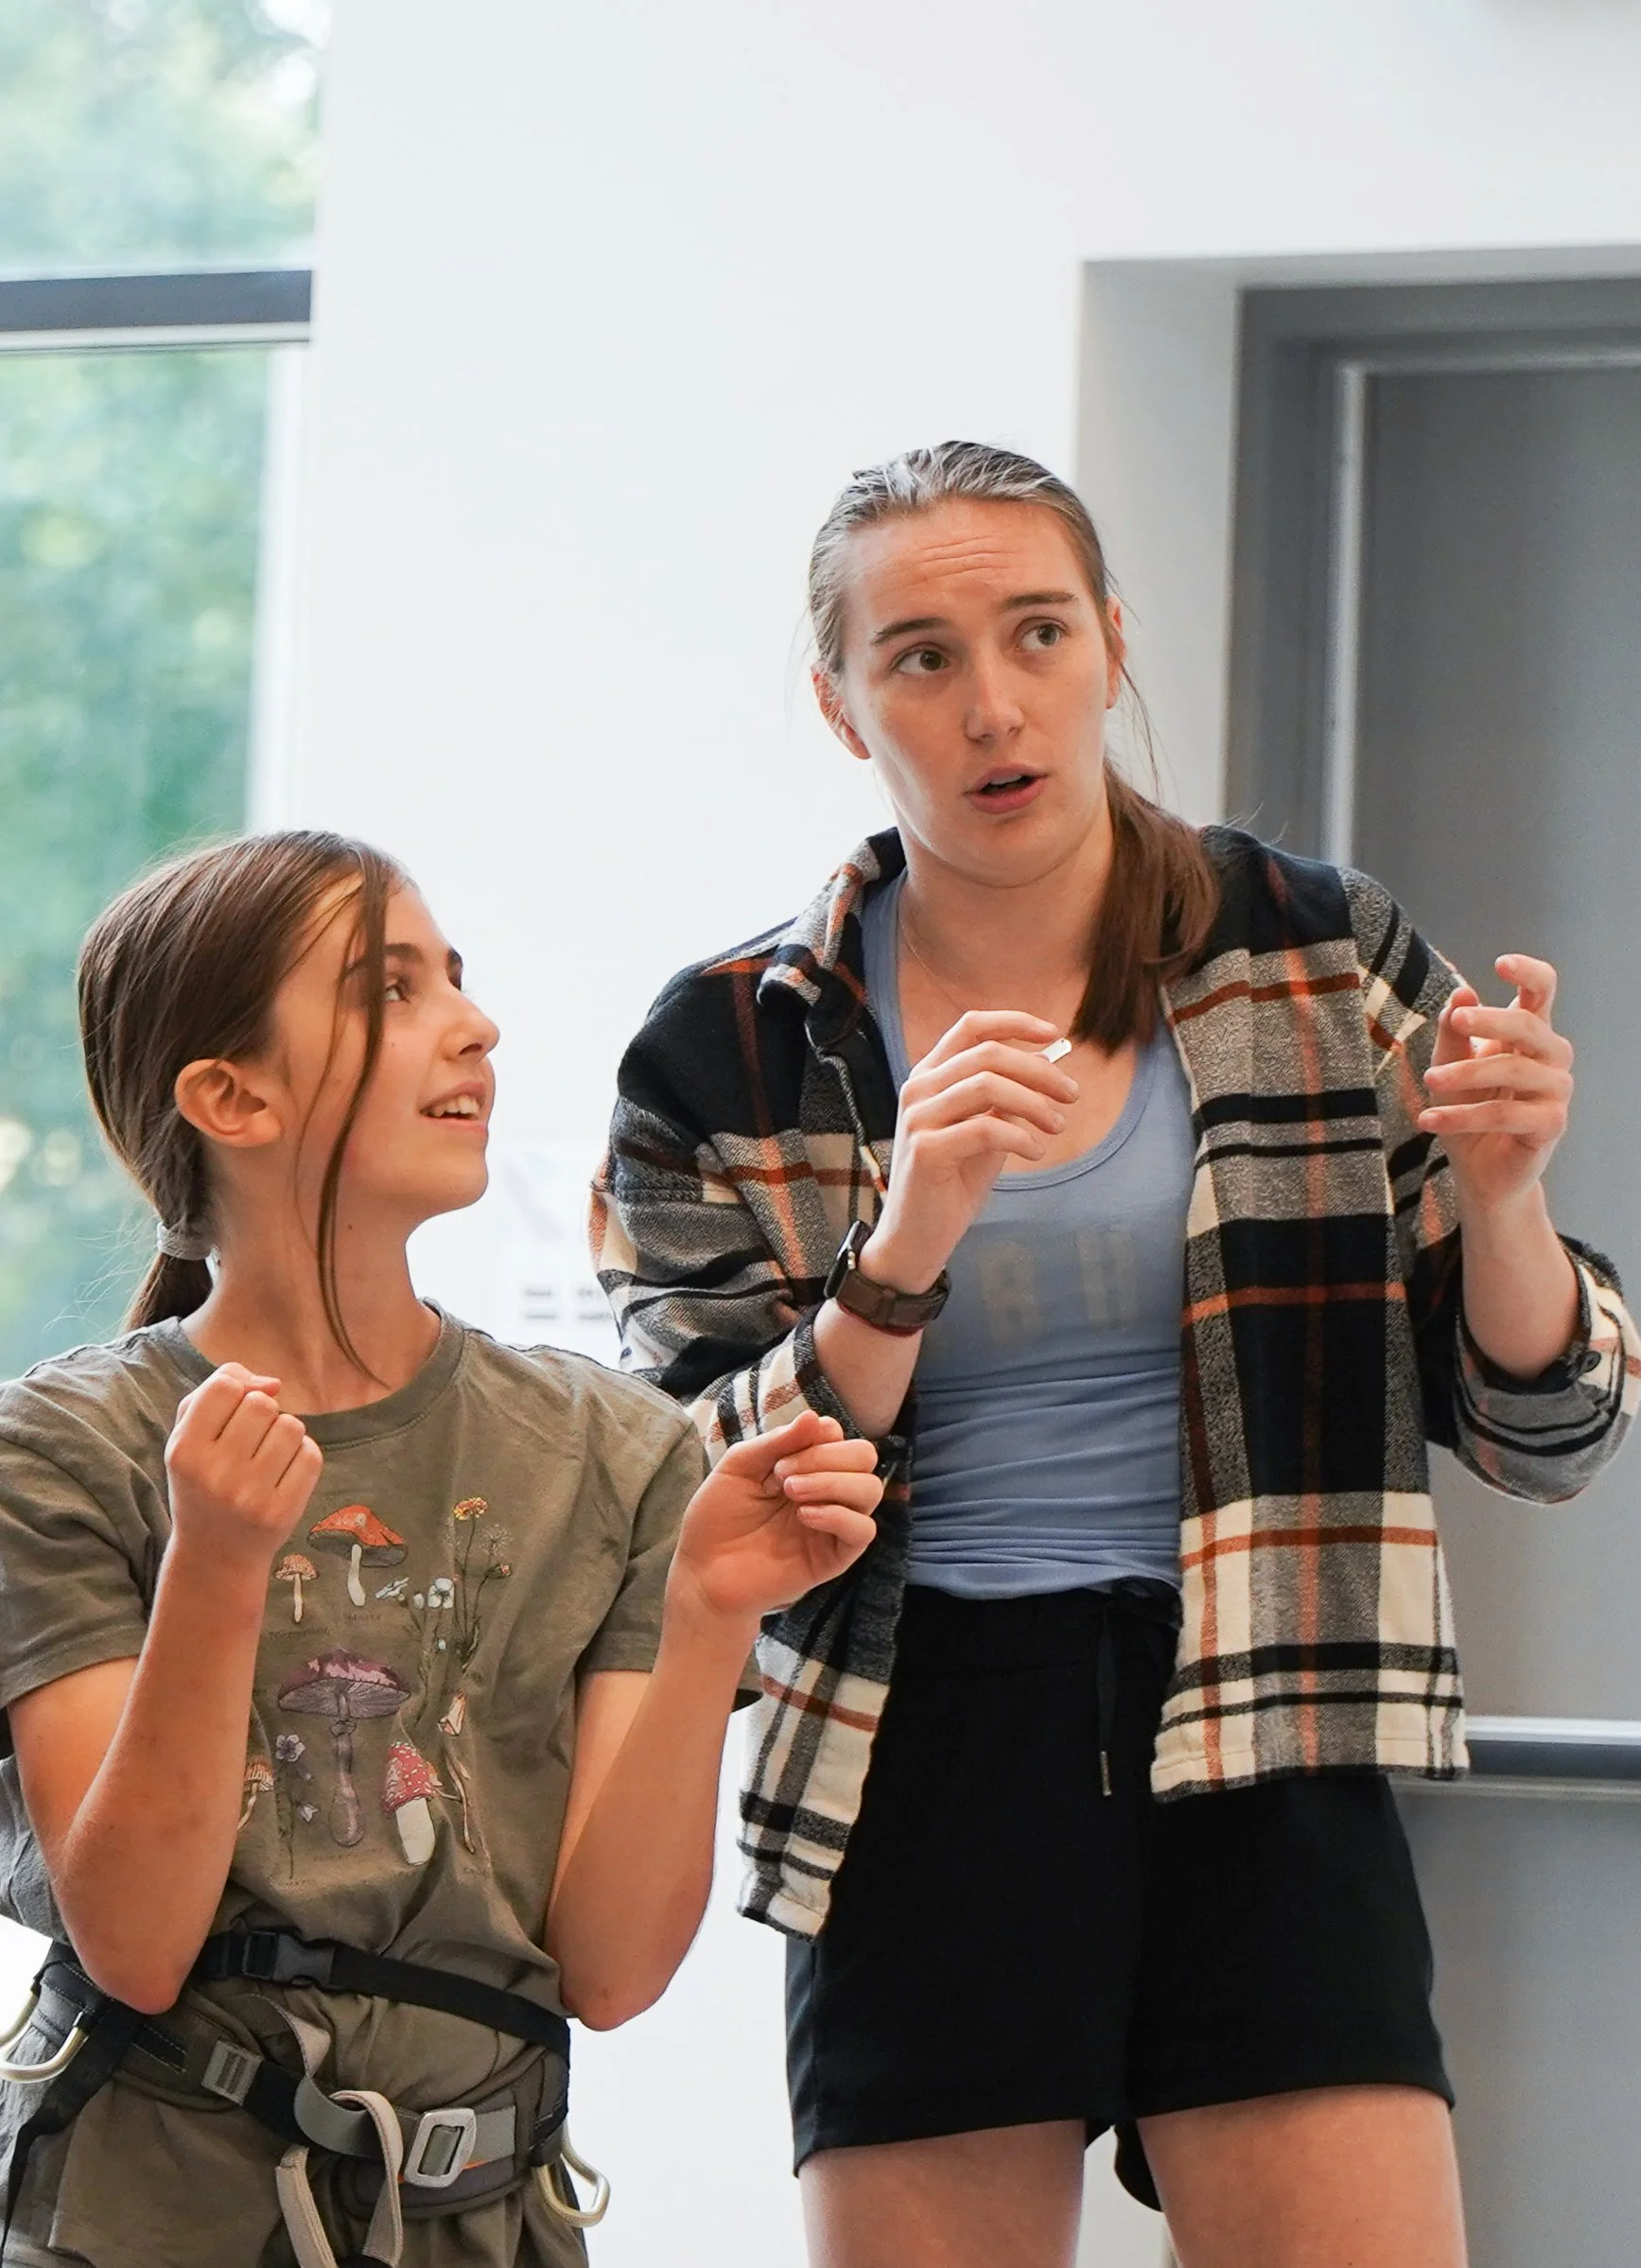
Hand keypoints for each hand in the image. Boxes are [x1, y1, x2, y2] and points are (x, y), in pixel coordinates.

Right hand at [164, 1363, 323, 1569]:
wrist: (214, 1553)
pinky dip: (301, 1456)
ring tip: (265, 1456)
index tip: (229, 1414)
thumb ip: (215, 1389)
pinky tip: (282, 1473)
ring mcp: (250, 1496)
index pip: (224, 1386)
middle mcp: (215, 1474)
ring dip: (283, 1433)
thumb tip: (274, 1382)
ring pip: (291, 1425)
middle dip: (261, 1413)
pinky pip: (311, 1454)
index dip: (235, 1391)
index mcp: (183, 1451)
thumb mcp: (186, 1436)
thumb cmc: (202, 1481)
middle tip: (249, 1441)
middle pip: (262, 1403)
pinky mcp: (283, 1511)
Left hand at [668, 1412, 882, 1631]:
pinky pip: (864, 1530)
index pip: (841, 1437)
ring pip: (871, 1489)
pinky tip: (804, 1516)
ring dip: (832, 1482)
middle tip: (784, 1477)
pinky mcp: (835, 1557)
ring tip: (791, 1493)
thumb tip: (816, 1417)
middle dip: (827, 1456)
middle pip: (865, 1457)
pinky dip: (839, 1515)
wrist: (704, 1572)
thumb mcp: (739, 1466)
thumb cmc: (717, 1517)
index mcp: (808, 1467)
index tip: (780, 1456)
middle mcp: (827, 1492)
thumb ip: (777, 1441)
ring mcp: (833, 1525)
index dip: (819, 1436)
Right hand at [864, 1010, 1077, 1291]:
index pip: (971, 1027)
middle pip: (988, 1055)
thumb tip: (1050, 1066)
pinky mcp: (926, 1150)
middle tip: (1072, 1094)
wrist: (918, 1236)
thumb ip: (1007, 1100)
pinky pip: (986, 1129)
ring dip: (1034, 1103)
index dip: (1015, 1023)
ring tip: (1057, 1126)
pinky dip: (1020, 1137)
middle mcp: (918, 1089)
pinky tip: (1036, 1151)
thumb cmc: (954, 1180)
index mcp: (930, 1075)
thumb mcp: (986, 1130)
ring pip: (988, 1086)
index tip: (1055, 1034)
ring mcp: (918, 1118)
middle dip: (1039, 1071)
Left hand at [1418, 955, 1573, 1217]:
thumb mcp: (1450, 1063)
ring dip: (1465, 1075)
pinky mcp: (1551, 1124)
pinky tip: (1428, 1120)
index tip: (1500, 963)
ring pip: (1513, 1070)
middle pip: (1528, 1025)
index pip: (1542, 990)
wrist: (1478, 1168)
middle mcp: (1551, 1056)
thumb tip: (1461, 992)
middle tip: (1455, 1020)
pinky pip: (1505, 1114)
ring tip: (1428, 1081)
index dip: (1528, 973)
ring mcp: (1556, 1090)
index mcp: (1529, 1032)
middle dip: (1489, 1020)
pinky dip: (1462, 1117)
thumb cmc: (1467, 1106)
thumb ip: (1454, 1030)